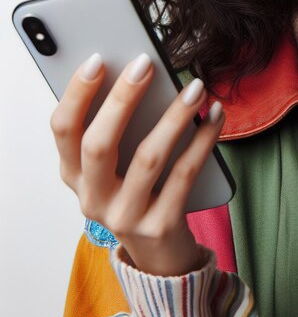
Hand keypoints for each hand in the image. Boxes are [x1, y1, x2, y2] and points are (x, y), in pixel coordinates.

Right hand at [50, 52, 224, 275]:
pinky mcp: (161, 226)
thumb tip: (142, 76)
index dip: (77, 94)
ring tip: (196, 87)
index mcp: (75, 177)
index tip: (98, 59)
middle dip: (122, 99)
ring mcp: (125, 217)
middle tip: (146, 63)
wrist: (161, 256)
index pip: (63, 131)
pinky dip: (203, 140)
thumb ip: (119, 132)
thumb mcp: (116, 169)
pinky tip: (216, 115)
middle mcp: (93, 199)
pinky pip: (185, 174)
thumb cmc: (139, 195)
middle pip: (98, 144)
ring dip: (174, 116)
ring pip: (148, 158)